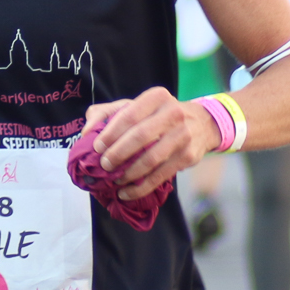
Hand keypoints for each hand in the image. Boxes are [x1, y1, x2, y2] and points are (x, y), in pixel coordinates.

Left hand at [84, 88, 214, 199]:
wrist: (202, 124)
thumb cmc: (159, 115)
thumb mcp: (136, 105)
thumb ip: (107, 113)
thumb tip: (86, 132)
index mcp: (157, 97)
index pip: (129, 115)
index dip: (110, 133)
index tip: (96, 147)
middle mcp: (173, 113)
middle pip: (140, 136)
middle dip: (118, 153)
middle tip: (104, 165)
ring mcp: (183, 135)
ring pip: (151, 159)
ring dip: (129, 173)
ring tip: (114, 180)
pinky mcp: (188, 156)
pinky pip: (161, 176)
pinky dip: (141, 187)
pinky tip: (126, 192)